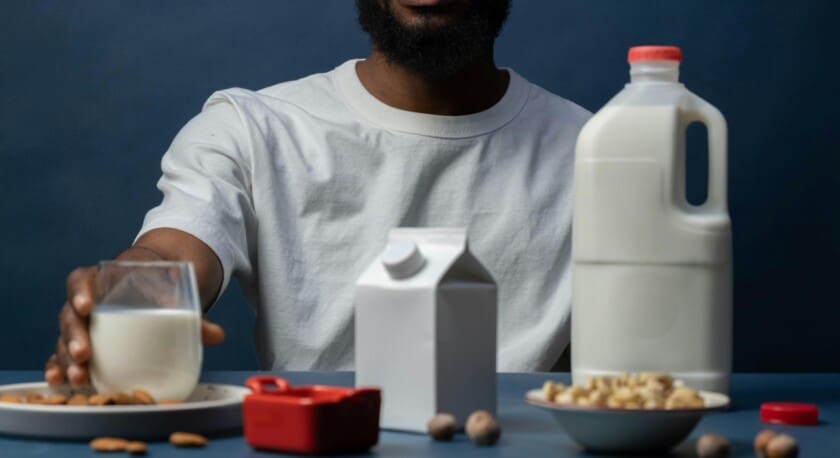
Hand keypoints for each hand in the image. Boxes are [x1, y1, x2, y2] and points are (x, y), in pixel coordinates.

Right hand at [44, 265, 225, 386]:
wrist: (159, 287)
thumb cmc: (162, 287)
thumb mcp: (175, 294)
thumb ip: (193, 314)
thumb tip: (217, 336)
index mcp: (104, 279)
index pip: (81, 279)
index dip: (80, 291)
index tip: (87, 305)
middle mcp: (86, 301)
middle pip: (70, 314)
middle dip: (74, 335)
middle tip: (84, 354)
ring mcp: (83, 324)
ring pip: (65, 338)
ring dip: (66, 358)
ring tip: (78, 377)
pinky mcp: (84, 344)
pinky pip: (64, 355)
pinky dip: (60, 368)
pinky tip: (60, 381)